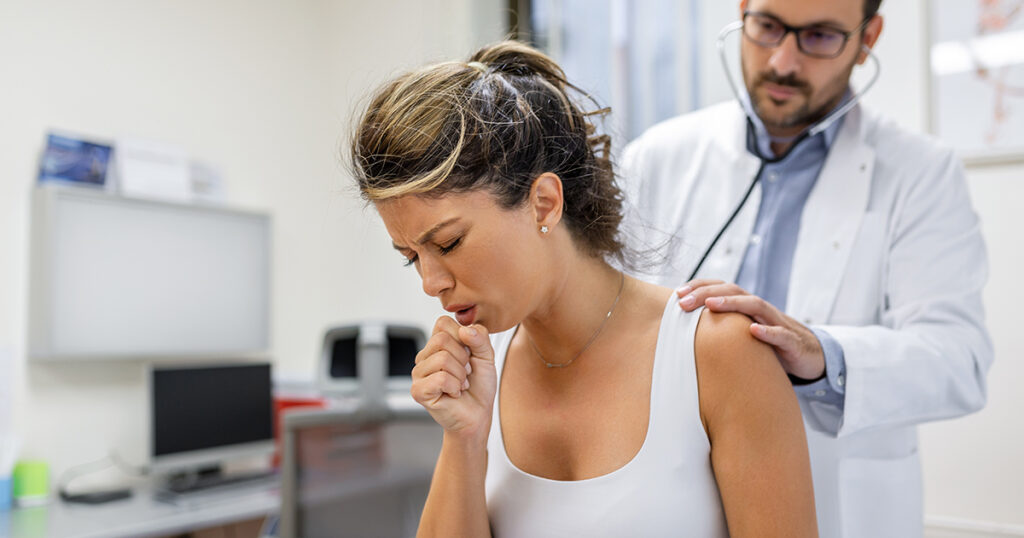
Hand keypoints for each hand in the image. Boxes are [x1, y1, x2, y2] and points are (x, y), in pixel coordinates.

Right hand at [411, 316, 497, 439]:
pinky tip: (454, 393)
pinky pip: (440, 378)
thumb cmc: (479, 386)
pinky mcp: (418, 391)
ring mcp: (418, 374)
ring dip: (460, 375)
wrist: (477, 415)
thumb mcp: (486, 356)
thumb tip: (465, 330)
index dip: (462, 336)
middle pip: (441, 340)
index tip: (468, 354)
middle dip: (462, 358)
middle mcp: (424, 356)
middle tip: (465, 373)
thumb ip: (480, 338)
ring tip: (460, 384)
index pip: (442, 323)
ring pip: (442, 359)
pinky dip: (454, 387)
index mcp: (437, 345)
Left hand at [676, 279, 824, 380]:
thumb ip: (721, 328)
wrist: (809, 355)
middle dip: (707, 293)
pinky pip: (780, 334)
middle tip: (683, 302)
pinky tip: (754, 331)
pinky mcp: (791, 341)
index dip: (700, 287)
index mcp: (746, 306)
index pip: (722, 288)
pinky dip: (768, 331)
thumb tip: (684, 330)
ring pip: (756, 306)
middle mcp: (760, 309)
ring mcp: (777, 323)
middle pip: (734, 291)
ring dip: (732, 304)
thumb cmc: (769, 344)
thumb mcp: (742, 333)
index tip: (677, 294)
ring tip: (711, 305)